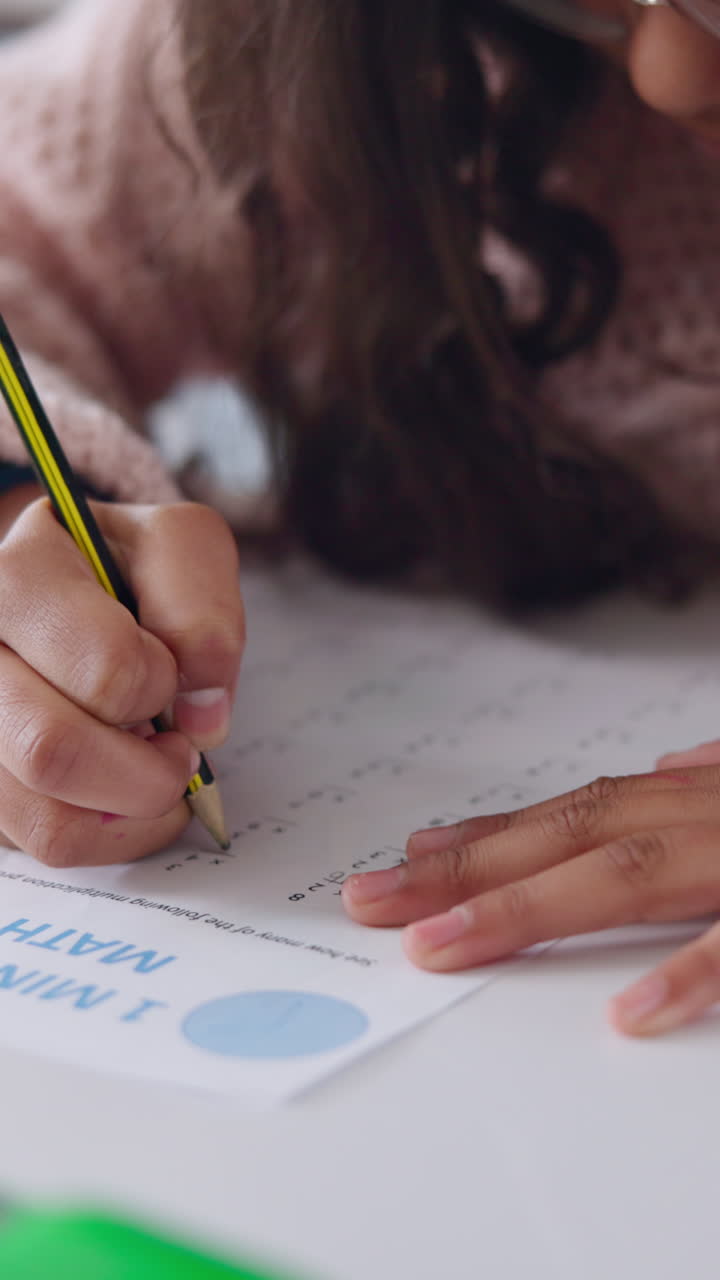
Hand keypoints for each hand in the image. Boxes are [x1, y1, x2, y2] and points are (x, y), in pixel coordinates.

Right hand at [0, 495, 242, 864]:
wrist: (69, 584)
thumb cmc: (122, 569)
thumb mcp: (180, 549)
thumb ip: (204, 616)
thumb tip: (202, 718)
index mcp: (19, 578)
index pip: (104, 667)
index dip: (159, 685)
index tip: (169, 674)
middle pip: (52, 753)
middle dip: (147, 774)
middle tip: (178, 751)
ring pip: (44, 820)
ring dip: (127, 813)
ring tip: (148, 770)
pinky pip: (40, 844)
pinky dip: (102, 834)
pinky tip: (116, 791)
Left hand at [342, 749, 719, 1036]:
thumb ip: (707, 784)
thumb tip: (667, 765)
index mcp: (696, 799)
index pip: (577, 815)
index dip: (491, 836)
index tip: (413, 855)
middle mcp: (704, 816)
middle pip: (571, 838)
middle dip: (466, 870)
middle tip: (375, 899)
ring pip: (624, 875)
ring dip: (526, 906)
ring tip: (440, 941)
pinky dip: (683, 974)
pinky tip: (627, 1012)